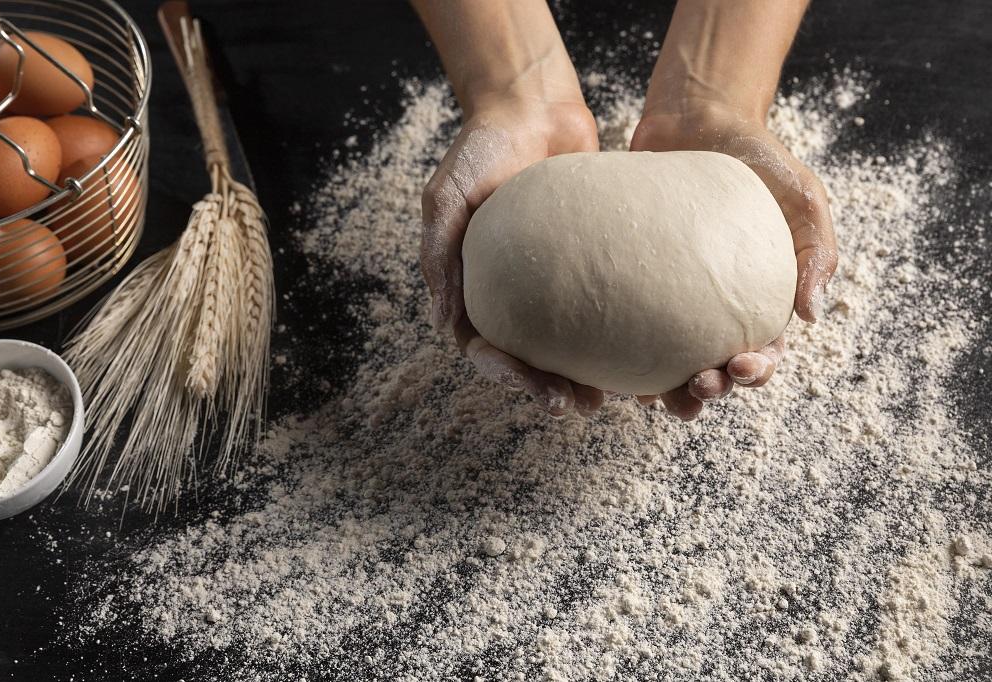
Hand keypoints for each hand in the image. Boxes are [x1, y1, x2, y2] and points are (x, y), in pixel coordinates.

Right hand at [422, 97, 607, 416]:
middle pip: (528, 355)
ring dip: (586, 372)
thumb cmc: (480, 147)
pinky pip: (601, 303)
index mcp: (473, 285)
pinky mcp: (588, 260)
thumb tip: (443, 325)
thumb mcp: (446, 196)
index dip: (511, 376)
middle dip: (552, 386)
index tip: (540, 392)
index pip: (485, 348)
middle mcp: (512, 290)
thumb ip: (439, 255)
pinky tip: (643, 350)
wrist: (532, 105)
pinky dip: (617, 330)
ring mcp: (551, 278)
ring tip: (616, 395)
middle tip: (583, 406)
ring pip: (567, 340)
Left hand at [629, 101, 836, 419]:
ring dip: (664, 386)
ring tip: (652, 399)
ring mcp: (669, 297)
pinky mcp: (632, 280)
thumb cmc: (758, 160)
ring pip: (666, 357)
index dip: (756, 371)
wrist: (698, 119)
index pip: (763, 351)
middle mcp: (712, 308)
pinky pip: (624, 321)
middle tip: (696, 389)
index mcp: (757, 300)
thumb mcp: (803, 196)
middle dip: (708, 388)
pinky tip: (609, 366)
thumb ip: (816, 251)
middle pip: (713, 366)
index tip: (741, 368)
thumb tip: (811, 315)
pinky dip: (619, 349)